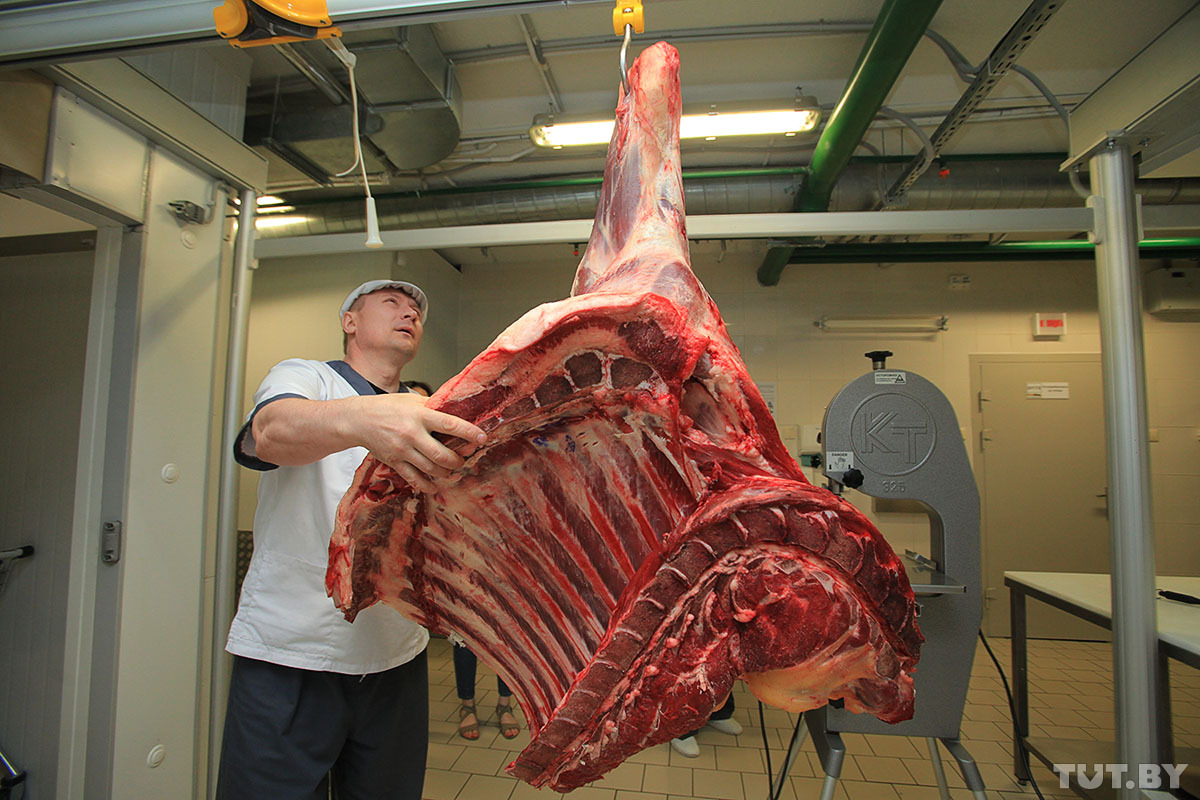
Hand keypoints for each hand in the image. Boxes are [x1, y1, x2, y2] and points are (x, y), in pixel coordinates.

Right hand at [352, 393, 485, 492]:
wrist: (358, 420)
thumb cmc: (387, 407)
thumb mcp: (411, 401)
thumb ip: (432, 407)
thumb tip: (456, 409)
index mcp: (419, 415)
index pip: (450, 424)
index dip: (469, 432)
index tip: (482, 437)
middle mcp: (411, 434)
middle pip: (442, 454)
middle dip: (458, 460)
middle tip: (464, 458)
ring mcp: (402, 451)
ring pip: (431, 469)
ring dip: (446, 472)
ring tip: (451, 469)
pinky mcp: (394, 462)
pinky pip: (414, 479)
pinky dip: (427, 484)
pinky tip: (435, 484)